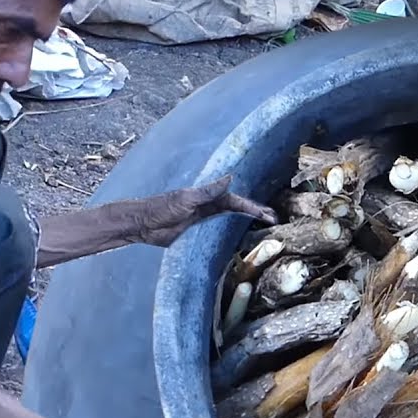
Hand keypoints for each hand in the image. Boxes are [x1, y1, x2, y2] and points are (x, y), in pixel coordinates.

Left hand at [136, 175, 277, 246]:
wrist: (142, 224)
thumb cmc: (162, 208)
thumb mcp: (187, 198)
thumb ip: (208, 191)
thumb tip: (230, 178)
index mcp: (207, 197)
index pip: (235, 202)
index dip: (252, 208)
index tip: (267, 214)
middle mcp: (208, 206)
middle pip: (237, 210)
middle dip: (255, 213)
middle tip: (274, 220)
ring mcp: (203, 220)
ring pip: (230, 220)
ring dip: (245, 223)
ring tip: (264, 228)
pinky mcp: (196, 233)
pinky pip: (217, 233)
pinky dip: (230, 235)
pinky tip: (239, 239)